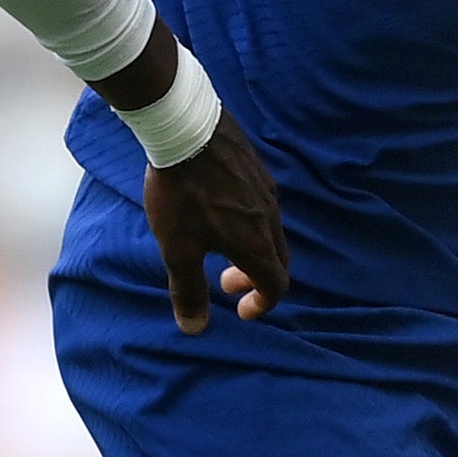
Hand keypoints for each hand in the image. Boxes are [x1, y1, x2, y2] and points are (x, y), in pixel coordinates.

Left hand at [143, 115, 290, 331]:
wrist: (186, 128)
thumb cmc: (182, 195)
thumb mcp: (178, 250)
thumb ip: (189, 290)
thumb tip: (195, 328)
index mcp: (256, 244)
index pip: (276, 286)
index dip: (262, 305)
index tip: (240, 311)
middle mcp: (271, 219)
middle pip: (279, 259)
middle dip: (257, 279)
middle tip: (225, 282)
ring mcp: (266, 190)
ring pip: (271, 231)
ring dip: (253, 249)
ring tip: (221, 247)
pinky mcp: (257, 168)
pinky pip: (263, 205)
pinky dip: (250, 223)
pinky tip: (222, 212)